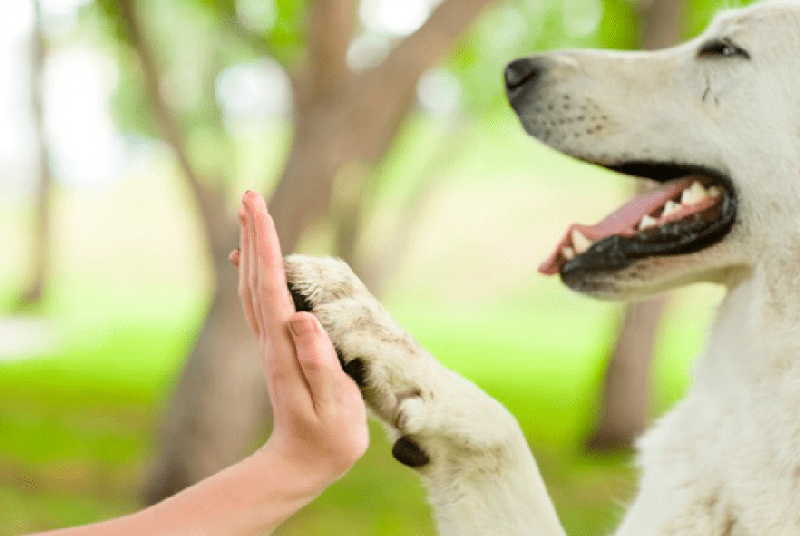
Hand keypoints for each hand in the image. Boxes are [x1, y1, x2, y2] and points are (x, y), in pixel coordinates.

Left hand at [231, 191, 367, 487]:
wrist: (301, 463)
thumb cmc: (327, 438)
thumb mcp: (332, 405)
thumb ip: (318, 361)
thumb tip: (300, 316)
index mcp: (284, 349)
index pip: (272, 287)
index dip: (267, 246)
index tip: (260, 209)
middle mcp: (270, 340)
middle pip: (256, 278)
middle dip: (254, 235)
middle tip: (250, 195)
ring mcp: (271, 343)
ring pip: (254, 286)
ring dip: (252, 249)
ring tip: (251, 216)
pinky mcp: (277, 347)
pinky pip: (261, 300)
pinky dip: (258, 271)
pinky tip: (258, 260)